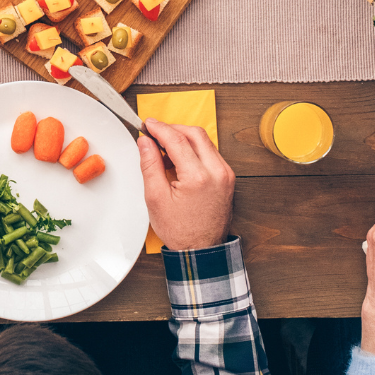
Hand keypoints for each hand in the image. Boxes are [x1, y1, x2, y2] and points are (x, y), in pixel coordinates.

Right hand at [138, 118, 234, 249]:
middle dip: (172, 129)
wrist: (201, 250)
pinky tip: (179, 158)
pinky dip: (194, 149)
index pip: (177, 139)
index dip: (159, 128)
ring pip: (204, 141)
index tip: (147, 124)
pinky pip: (210, 153)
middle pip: (195, 133)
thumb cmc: (180, 230)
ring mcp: (226, 174)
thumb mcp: (156, 198)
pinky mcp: (228, 178)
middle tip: (154, 133)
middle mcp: (217, 172)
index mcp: (198, 177)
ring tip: (164, 149)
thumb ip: (150, 164)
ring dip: (184, 138)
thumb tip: (145, 142)